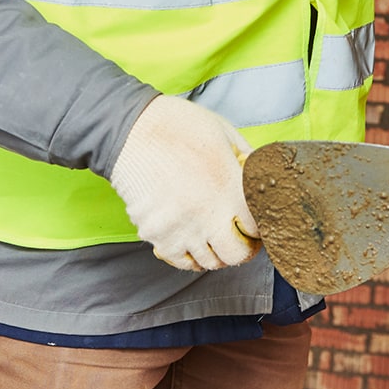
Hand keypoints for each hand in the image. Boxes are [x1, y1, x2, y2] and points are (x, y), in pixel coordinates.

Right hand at [109, 95, 259, 270]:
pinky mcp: (156, 234)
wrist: (129, 129)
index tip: (253, 222)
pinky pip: (178, 259)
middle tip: (236, 236)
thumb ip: (246, 158)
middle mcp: (208, 216)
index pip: (257, 228)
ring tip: (209, 234)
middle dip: (241, 247)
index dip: (258, 226)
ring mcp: (181, 229)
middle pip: (236, 256)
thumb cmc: (177, 125)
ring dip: (213, 250)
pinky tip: (187, 236)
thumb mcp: (223, 132)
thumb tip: (258, 174)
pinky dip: (186, 253)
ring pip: (207, 262)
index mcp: (230, 189)